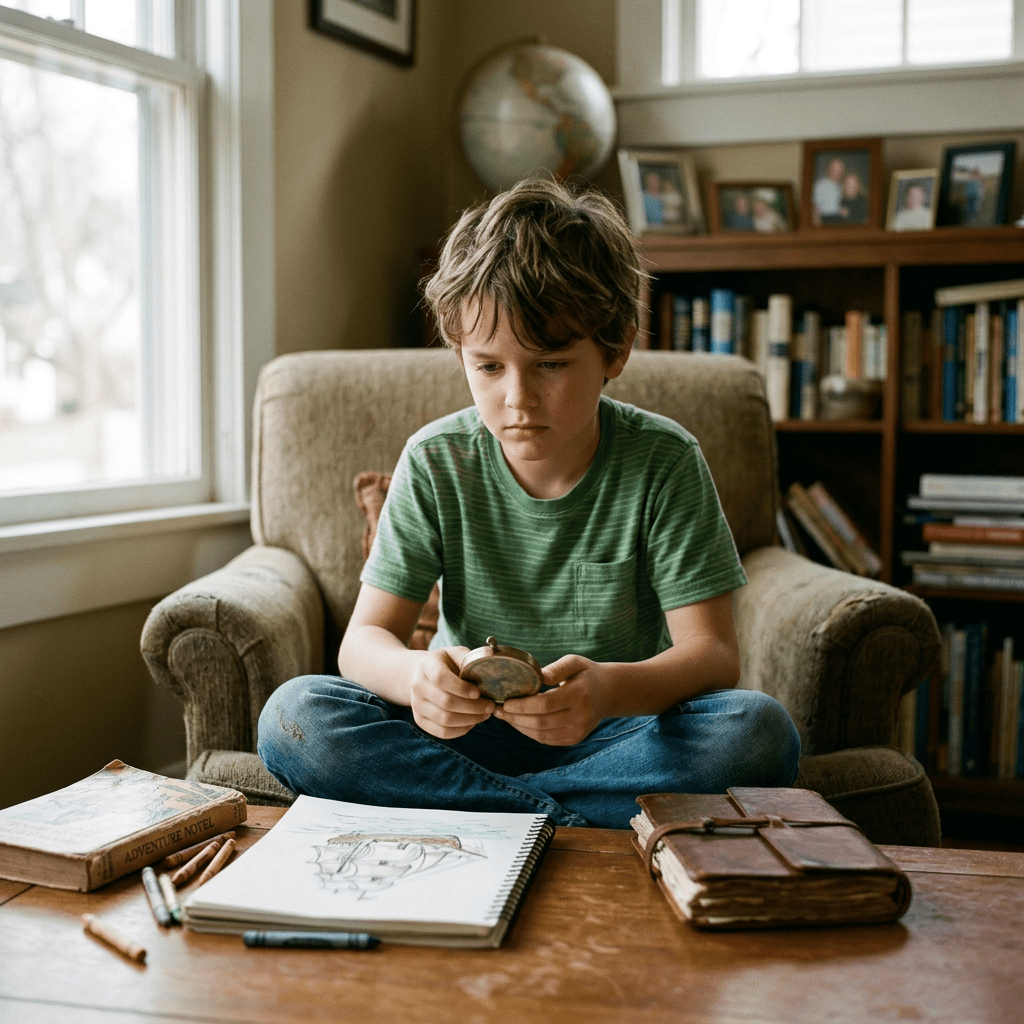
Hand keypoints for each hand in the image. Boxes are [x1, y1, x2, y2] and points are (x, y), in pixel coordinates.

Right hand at [409, 647, 494, 738]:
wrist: (423, 675)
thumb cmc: (446, 664)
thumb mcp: (455, 653)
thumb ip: (467, 659)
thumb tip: (487, 669)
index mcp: (426, 666)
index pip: (440, 678)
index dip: (461, 688)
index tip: (478, 692)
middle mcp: (417, 686)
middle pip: (445, 702)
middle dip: (472, 707)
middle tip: (490, 706)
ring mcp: (417, 705)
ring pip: (445, 720)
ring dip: (470, 719)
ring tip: (485, 714)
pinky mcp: (420, 721)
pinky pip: (442, 732)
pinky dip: (461, 730)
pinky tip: (473, 722)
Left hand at [495, 654, 609, 745]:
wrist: (608, 693)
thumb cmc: (586, 673)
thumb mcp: (575, 662)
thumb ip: (556, 668)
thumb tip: (537, 675)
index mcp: (580, 694)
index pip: (546, 704)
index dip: (523, 706)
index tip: (504, 702)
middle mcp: (580, 716)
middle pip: (540, 722)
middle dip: (515, 718)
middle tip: (496, 710)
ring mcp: (578, 731)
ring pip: (541, 734)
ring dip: (519, 726)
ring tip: (503, 716)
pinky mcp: (574, 739)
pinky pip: (546, 739)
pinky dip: (529, 732)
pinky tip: (518, 722)